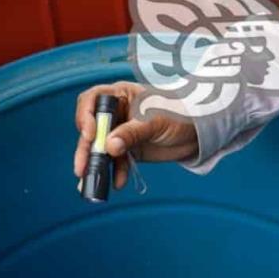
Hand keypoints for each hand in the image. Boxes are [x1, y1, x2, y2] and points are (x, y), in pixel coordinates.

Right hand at [73, 81, 198, 188]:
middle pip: (91, 128)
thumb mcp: (155, 121)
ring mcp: (120, 131)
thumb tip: (110, 146)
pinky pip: (115, 161)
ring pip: (100, 148)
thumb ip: (132, 133)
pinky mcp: (127, 149)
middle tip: (81, 168)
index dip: (86, 116)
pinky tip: (118, 183)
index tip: (91, 135)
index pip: (92, 100)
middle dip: (85, 149)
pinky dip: (115, 172)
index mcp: (121, 94)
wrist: (198, 133)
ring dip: (95, 165)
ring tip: (91, 182)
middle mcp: (116, 112)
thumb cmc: (180, 115)